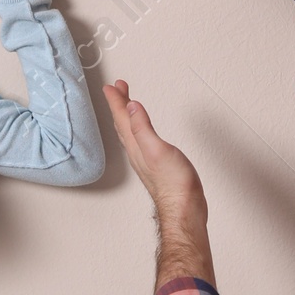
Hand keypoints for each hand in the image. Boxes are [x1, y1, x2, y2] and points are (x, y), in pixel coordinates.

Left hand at [102, 80, 205, 221]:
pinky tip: (141, 131)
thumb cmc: (174, 183)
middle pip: (123, 123)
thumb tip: (131, 106)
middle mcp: (137, 152)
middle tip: (117, 88)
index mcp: (136, 145)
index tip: (111, 86)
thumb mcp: (157, 149)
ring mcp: (145, 160)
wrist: (184, 208)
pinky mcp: (155, 165)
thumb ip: (142, 127)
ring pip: (130, 132)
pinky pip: (139, 141)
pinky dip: (137, 129)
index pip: (121, 118)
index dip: (116, 100)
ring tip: (126, 104)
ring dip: (126, 115)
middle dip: (119, 104)